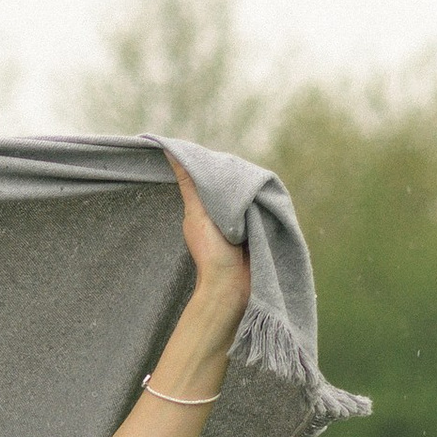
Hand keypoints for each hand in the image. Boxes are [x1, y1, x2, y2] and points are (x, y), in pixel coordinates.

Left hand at [168, 154, 250, 314]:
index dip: (221, 168)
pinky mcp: (257, 229)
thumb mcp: (197, 213)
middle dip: (239, 177)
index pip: (213, 179)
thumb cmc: (210, 252)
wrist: (232, 285)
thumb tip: (170, 152)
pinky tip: (267, 192)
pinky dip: (263, 201)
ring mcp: (240, 222)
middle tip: (247, 169)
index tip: (226, 159)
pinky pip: (262, 209)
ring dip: (253, 189)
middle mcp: (221, 214)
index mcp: (204, 209)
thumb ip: (189, 184)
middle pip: (232, 186)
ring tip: (259, 179)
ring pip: (248, 196)